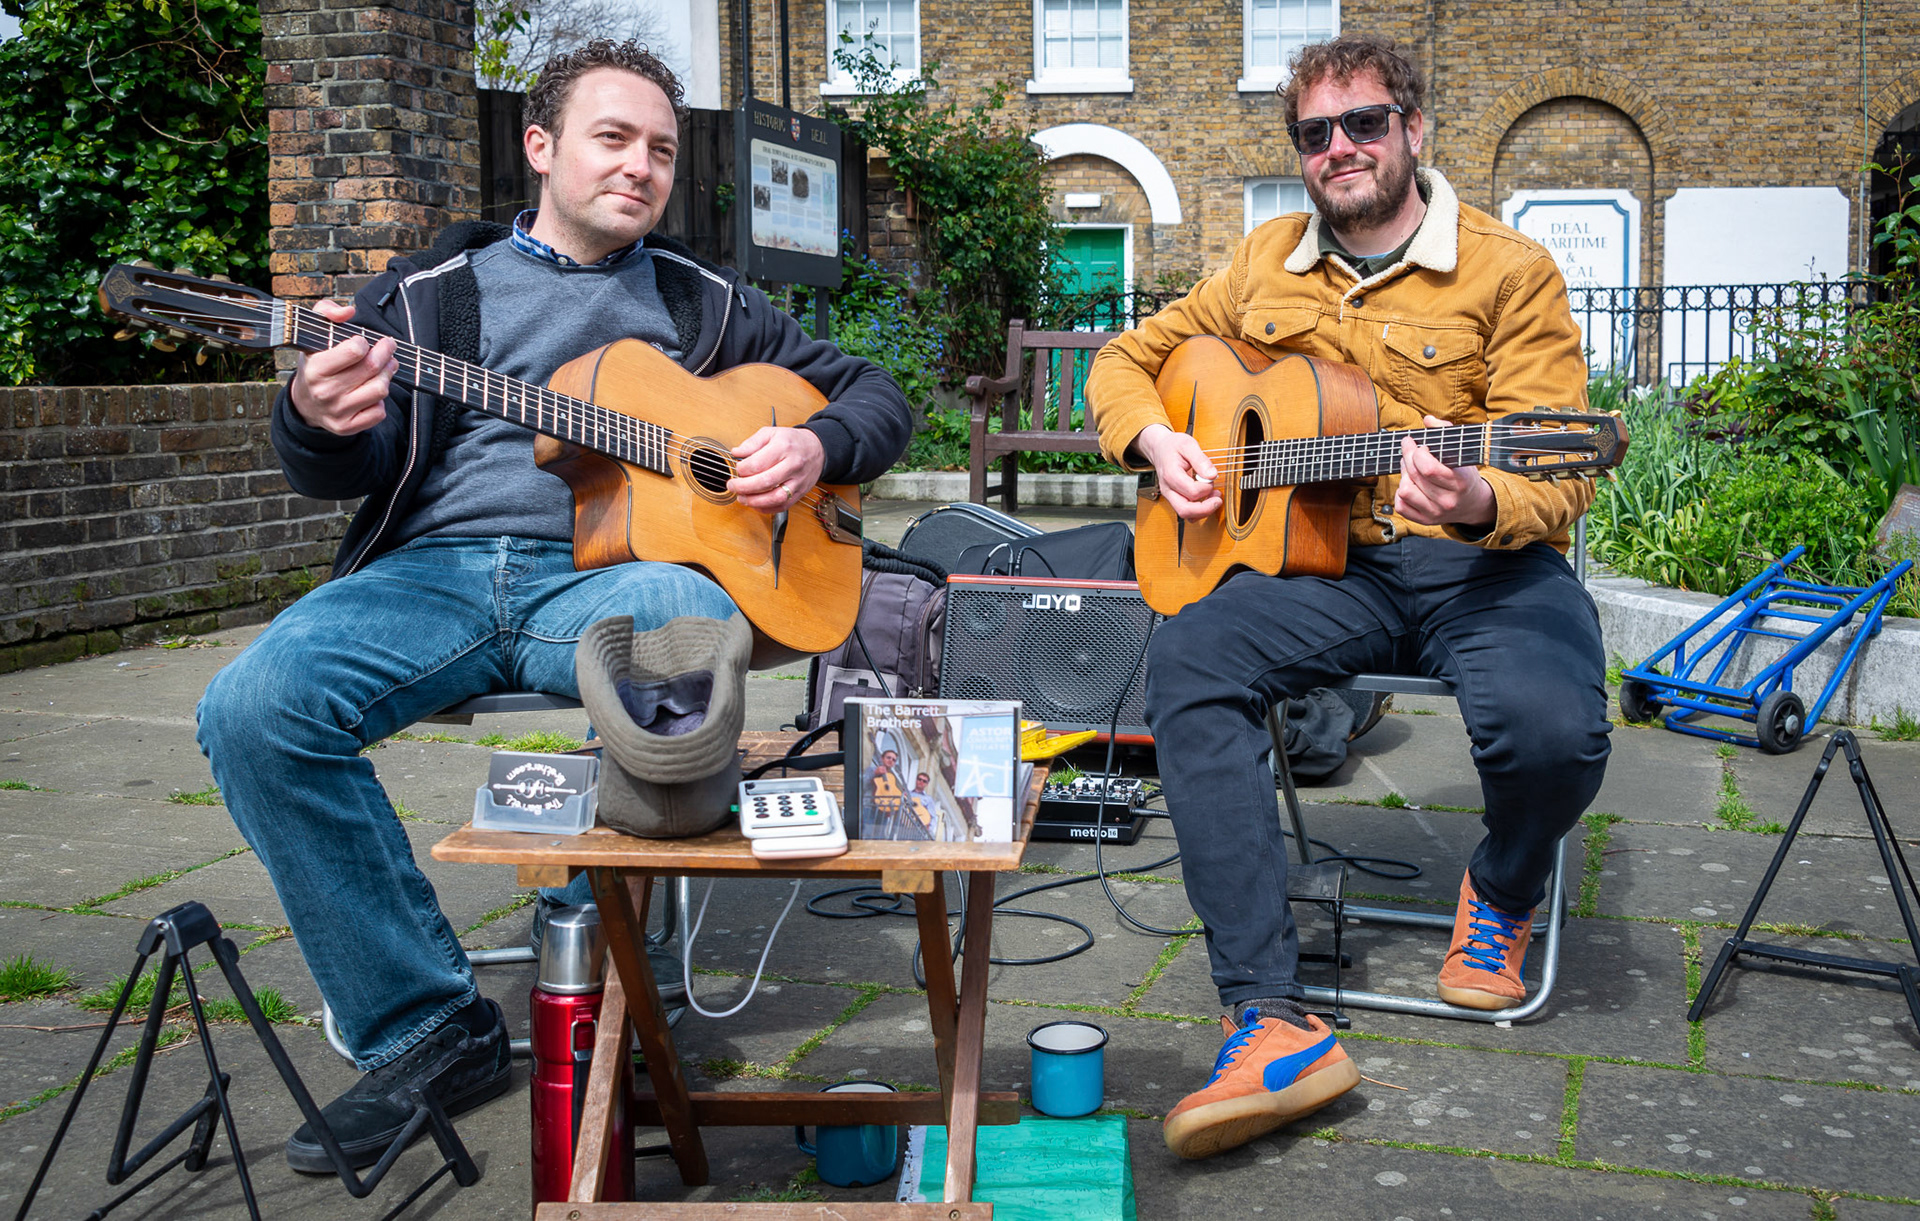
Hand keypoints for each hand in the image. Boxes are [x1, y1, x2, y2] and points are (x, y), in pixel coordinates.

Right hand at [288, 300, 397, 435]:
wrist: (305, 403)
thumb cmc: (315, 363)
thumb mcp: (313, 333)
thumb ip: (327, 312)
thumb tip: (349, 311)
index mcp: (315, 368)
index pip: (355, 350)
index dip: (365, 342)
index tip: (365, 341)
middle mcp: (325, 392)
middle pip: (373, 368)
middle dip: (386, 354)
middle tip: (388, 348)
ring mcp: (337, 411)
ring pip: (380, 390)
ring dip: (387, 375)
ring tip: (385, 368)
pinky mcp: (347, 427)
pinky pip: (379, 412)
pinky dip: (380, 401)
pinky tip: (371, 392)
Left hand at [729, 424, 825, 513]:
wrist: (817, 449)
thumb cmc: (792, 441)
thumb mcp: (771, 433)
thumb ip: (752, 442)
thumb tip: (736, 453)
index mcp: (783, 447)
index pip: (758, 463)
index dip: (742, 469)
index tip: (737, 469)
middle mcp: (793, 465)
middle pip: (766, 481)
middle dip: (744, 487)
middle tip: (733, 486)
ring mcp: (798, 481)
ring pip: (775, 498)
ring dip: (755, 501)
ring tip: (742, 498)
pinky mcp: (800, 493)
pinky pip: (782, 506)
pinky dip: (766, 508)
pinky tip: (756, 503)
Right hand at [1134, 423, 1220, 521]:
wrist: (1160, 449)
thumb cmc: (1173, 446)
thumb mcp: (1188, 445)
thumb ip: (1201, 460)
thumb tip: (1212, 475)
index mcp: (1171, 475)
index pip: (1192, 492)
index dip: (1207, 487)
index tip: (1211, 477)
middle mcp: (1168, 489)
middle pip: (1185, 510)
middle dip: (1205, 508)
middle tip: (1218, 499)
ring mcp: (1170, 496)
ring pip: (1186, 514)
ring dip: (1203, 511)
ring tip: (1214, 498)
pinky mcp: (1174, 498)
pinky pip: (1186, 512)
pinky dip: (1199, 510)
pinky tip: (1207, 499)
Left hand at [1394, 414, 1496, 526]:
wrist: (1472, 504)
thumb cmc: (1464, 475)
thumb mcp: (1461, 453)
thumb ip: (1446, 432)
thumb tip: (1428, 419)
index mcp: (1459, 482)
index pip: (1429, 468)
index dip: (1417, 452)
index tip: (1419, 445)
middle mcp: (1448, 500)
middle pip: (1414, 475)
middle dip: (1407, 456)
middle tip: (1409, 448)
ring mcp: (1435, 513)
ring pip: (1405, 491)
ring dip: (1403, 475)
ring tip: (1409, 467)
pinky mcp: (1425, 521)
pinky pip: (1401, 506)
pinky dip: (1401, 493)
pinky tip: (1410, 484)